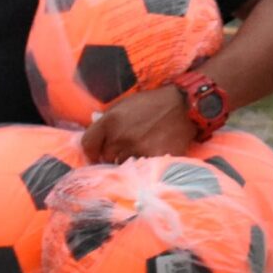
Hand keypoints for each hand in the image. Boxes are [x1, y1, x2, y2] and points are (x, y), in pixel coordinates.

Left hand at [81, 86, 197, 163]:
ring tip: (138, 154)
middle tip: (122, 152)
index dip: (90, 152)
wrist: (184, 105)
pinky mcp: (152, 158)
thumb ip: (108, 120)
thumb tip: (97, 138)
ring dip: (127, 162)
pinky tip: (148, 161)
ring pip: (122, 165)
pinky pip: (140, 169)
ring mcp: (136, 149)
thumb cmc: (153, 103)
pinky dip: (142, 167)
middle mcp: (120, 136)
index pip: (88, 144)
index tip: (96, 155)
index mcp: (110, 121)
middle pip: (105, 157)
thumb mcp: (125, 104)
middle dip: (111, 156)